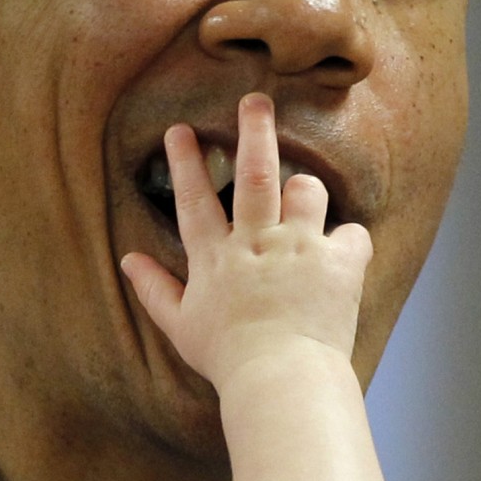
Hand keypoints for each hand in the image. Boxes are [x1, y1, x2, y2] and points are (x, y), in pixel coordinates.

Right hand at [121, 93, 371, 392]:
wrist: (281, 381)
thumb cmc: (228, 359)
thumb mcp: (180, 327)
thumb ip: (153, 289)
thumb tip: (126, 259)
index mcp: (215, 258)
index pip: (194, 199)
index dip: (184, 161)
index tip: (180, 130)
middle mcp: (257, 242)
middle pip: (255, 173)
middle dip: (253, 130)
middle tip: (255, 99)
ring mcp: (299, 248)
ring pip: (307, 191)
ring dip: (305, 190)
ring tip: (303, 199)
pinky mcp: (338, 263)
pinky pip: (353, 233)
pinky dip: (349, 241)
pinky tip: (343, 255)